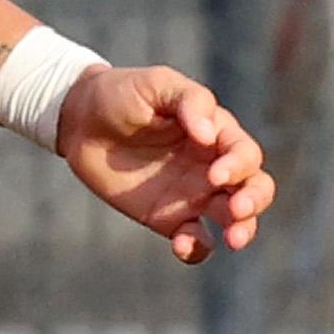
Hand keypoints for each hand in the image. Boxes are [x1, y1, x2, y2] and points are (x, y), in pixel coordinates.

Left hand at [52, 65, 273, 263]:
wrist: (79, 118)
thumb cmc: (122, 93)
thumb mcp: (157, 84)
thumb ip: (189, 101)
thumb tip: (209, 135)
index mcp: (216, 133)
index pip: (245, 154)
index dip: (239, 166)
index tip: (216, 174)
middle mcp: (211, 165)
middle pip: (255, 188)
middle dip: (255, 201)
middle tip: (237, 210)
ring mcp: (192, 194)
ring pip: (235, 219)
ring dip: (243, 230)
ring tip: (233, 239)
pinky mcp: (167, 217)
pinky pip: (196, 240)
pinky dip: (197, 249)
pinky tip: (181, 245)